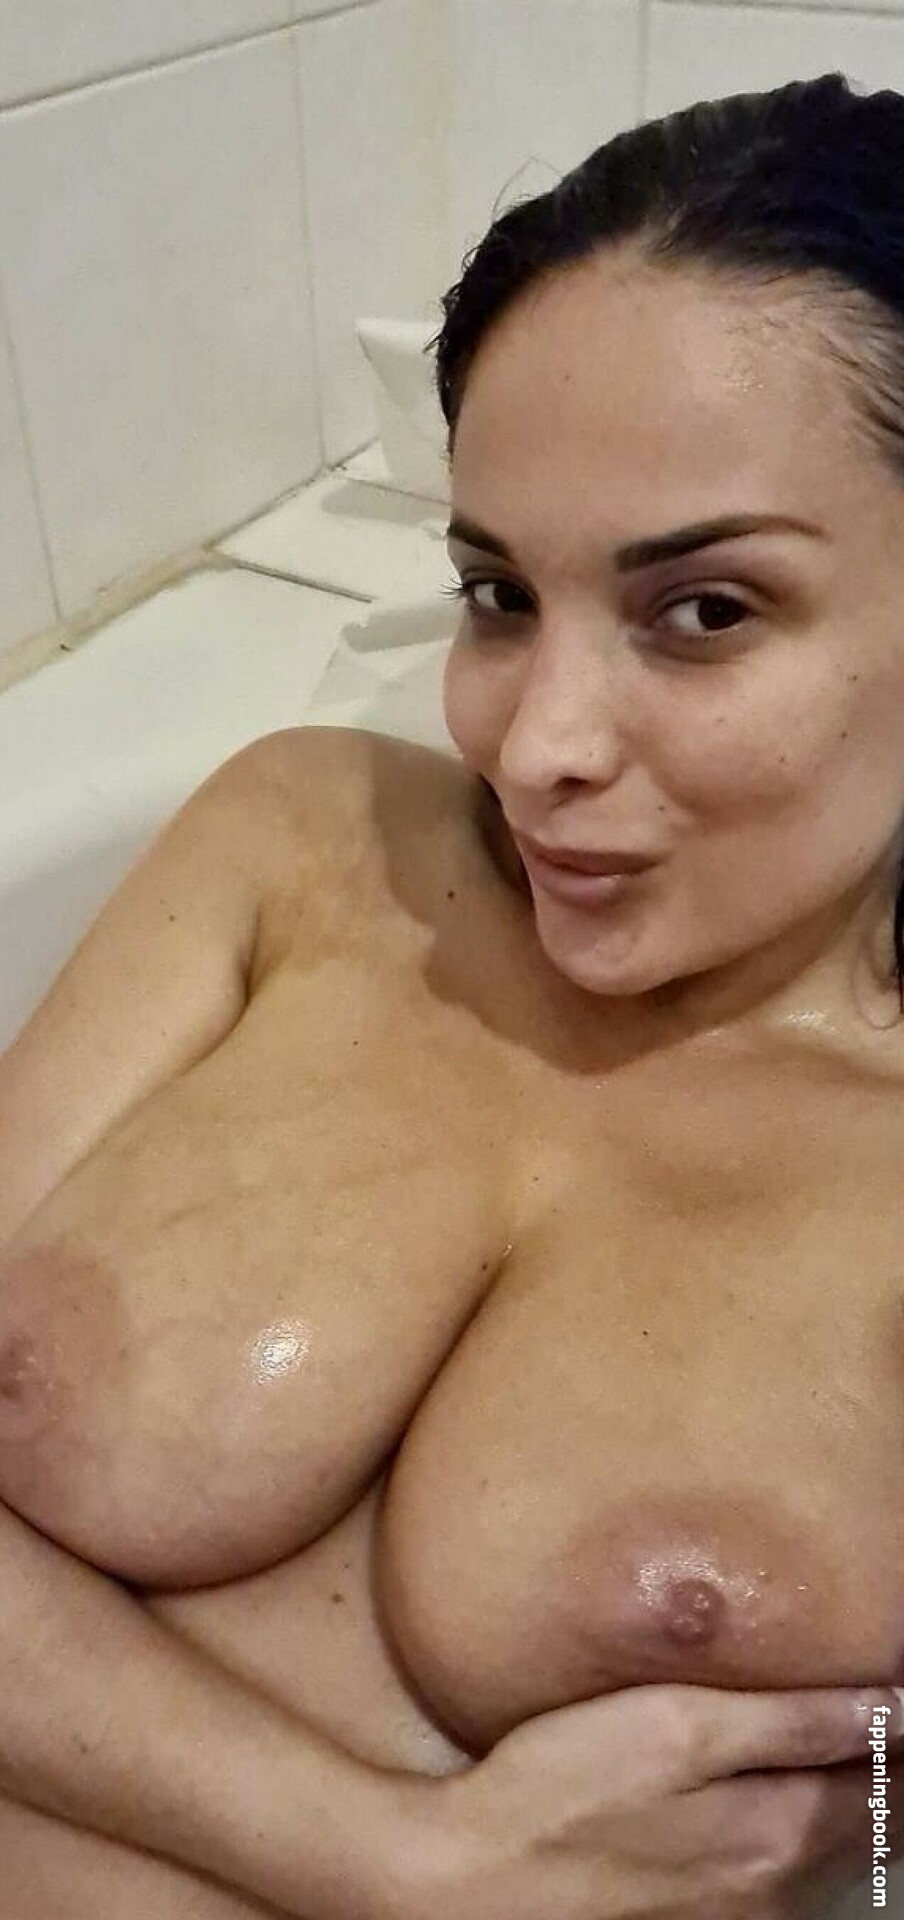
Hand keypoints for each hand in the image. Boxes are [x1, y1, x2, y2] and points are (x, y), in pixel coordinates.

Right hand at [395, 1682, 903, 1919]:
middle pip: (875, 1828)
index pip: (890, 1779)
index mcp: (783, 1830)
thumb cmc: (563, 1789)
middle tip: (889, 1712)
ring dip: (863, 1809)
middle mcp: (777, 1888)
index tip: (903, 1687)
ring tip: (864, 1752)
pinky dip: (817, 1839)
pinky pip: (790, 1883)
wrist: (472, 1885)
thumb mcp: (676, 1729)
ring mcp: (740, 1917)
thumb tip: (894, 1701)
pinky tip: (793, 1807)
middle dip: (893, 1771)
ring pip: (837, 1860)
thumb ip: (789, 1719)